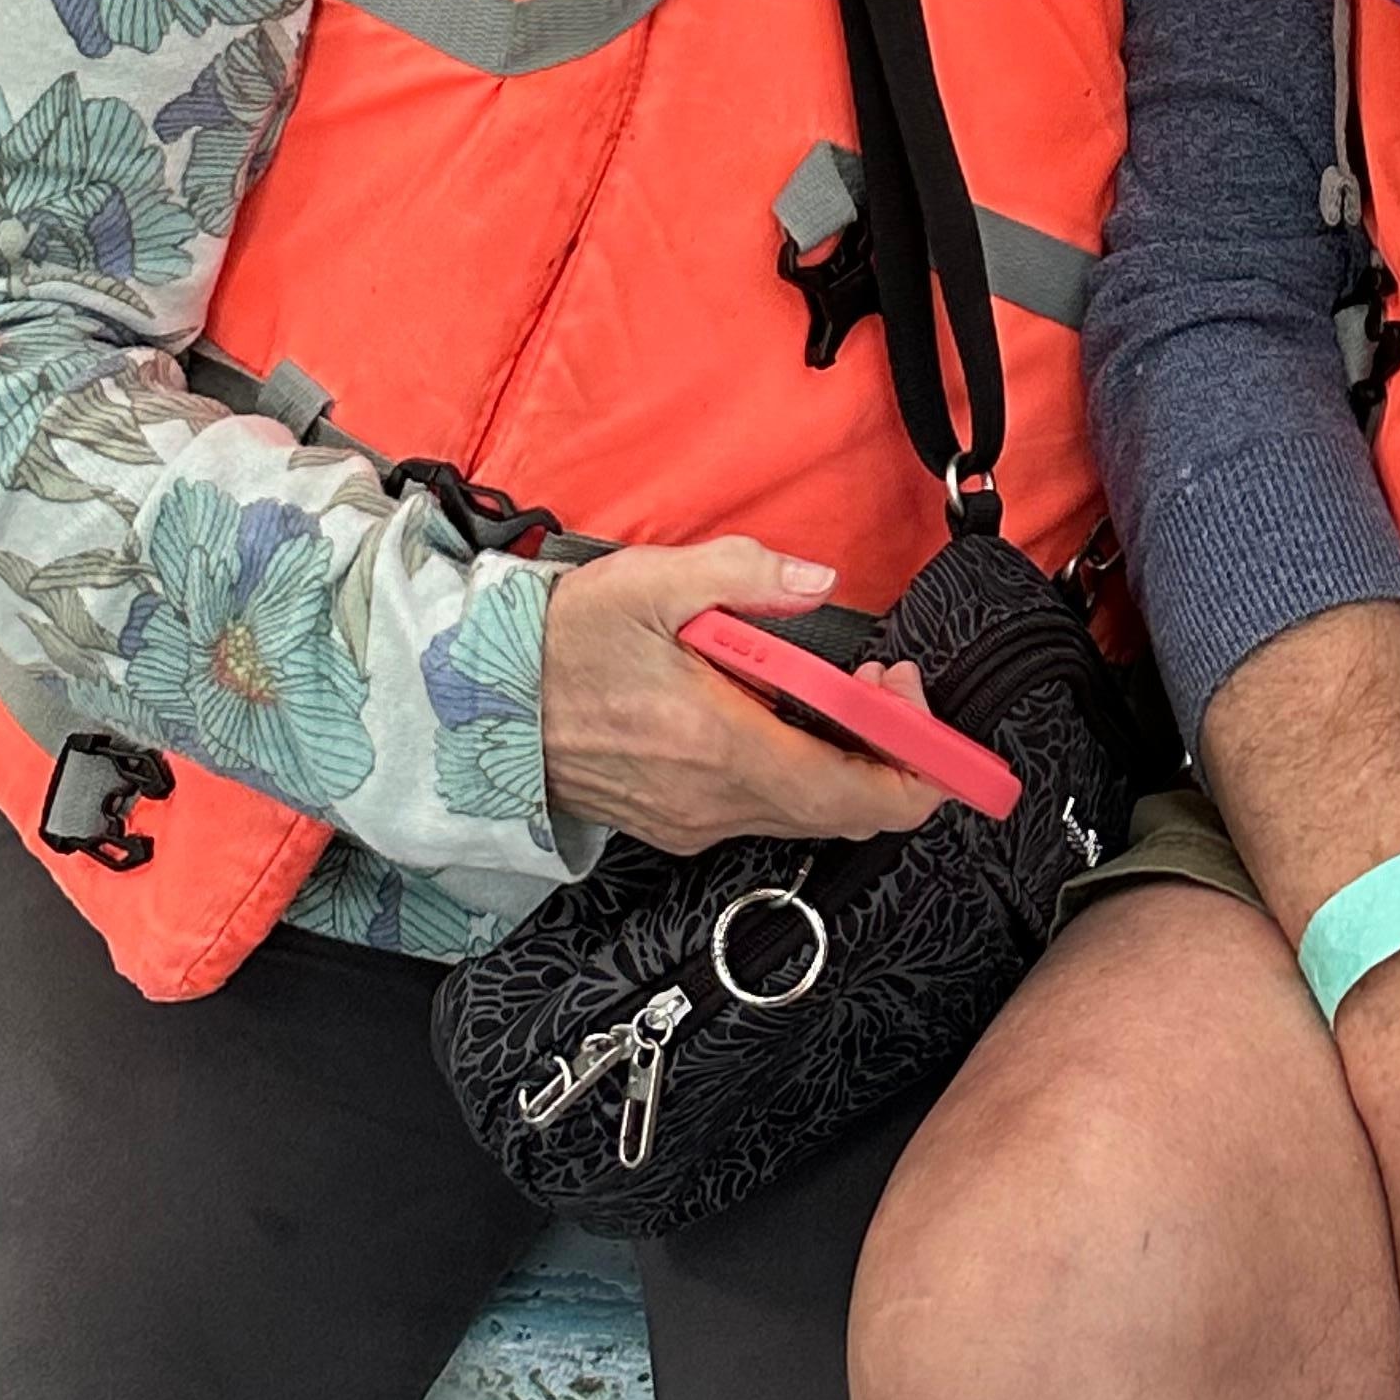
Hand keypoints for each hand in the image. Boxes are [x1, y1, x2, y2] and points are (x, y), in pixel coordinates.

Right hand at [540, 539, 945, 855]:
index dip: (916, 770)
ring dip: (847, 763)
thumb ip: (742, 575)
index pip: (853, 794)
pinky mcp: (678, 823)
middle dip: (891, 756)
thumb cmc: (558, 645)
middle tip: (886, 686)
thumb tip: (816, 581)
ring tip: (843, 691)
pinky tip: (788, 718)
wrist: (477, 705)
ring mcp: (696, 821)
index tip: (922, 710)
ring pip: (808, 814)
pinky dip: (802, 774)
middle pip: (844, 812)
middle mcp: (716, 802)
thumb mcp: (648, 583)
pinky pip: (767, 812)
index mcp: (722, 747)